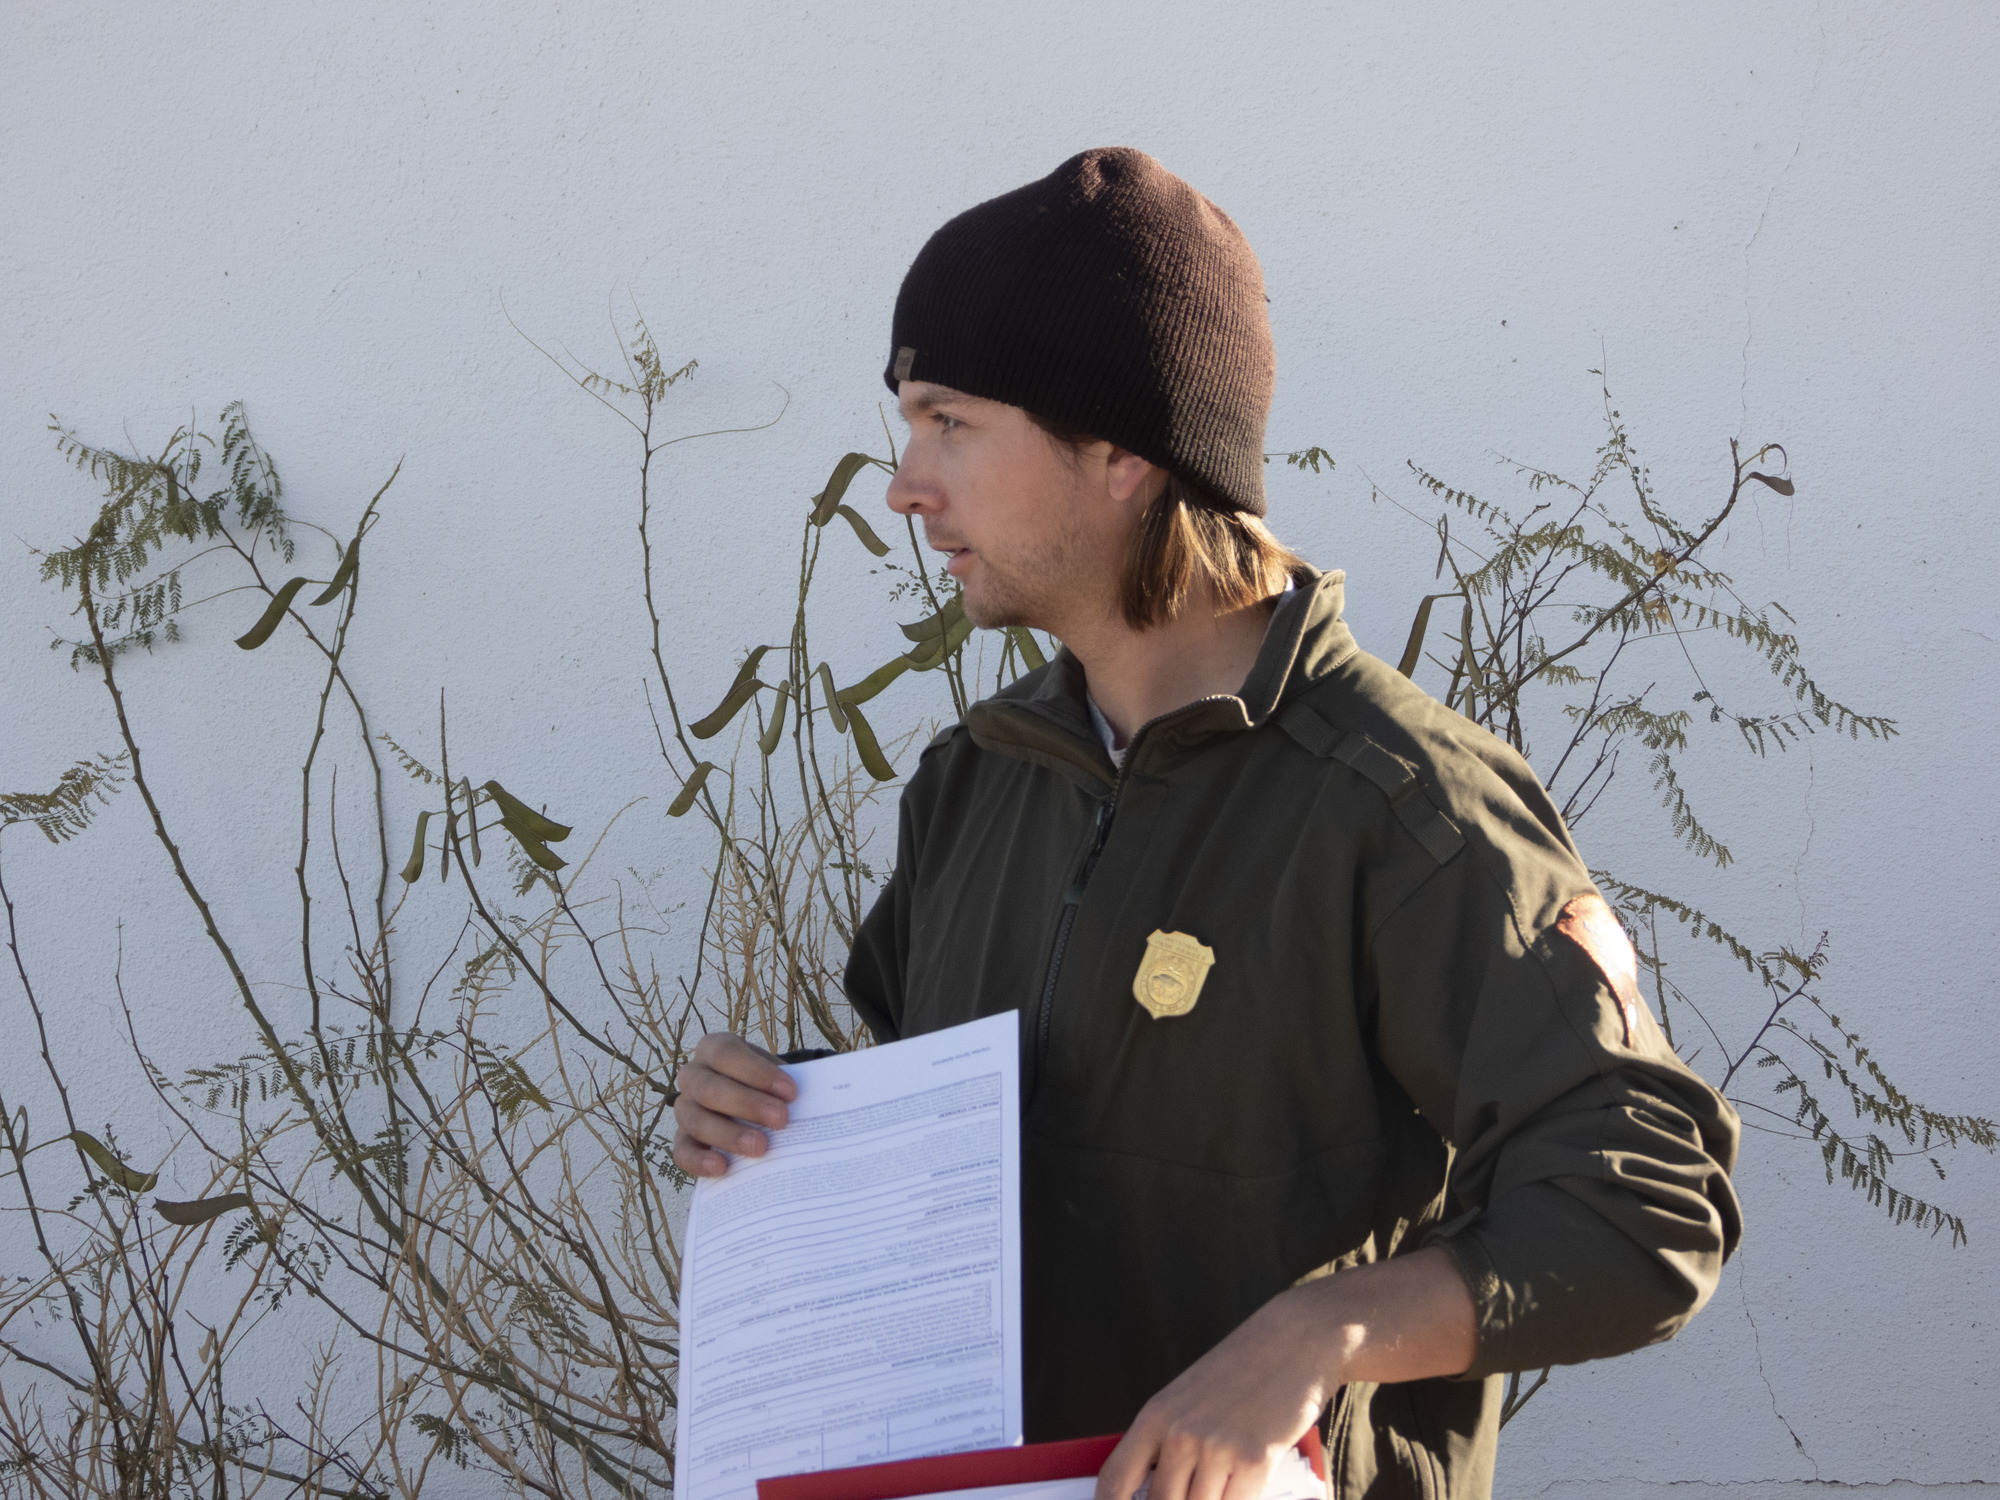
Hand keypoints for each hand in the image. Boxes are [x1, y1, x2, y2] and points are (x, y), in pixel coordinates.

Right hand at [671, 1033, 798, 1178]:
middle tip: (781, 1119)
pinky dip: (700, 1160)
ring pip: (695, 1120)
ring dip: (728, 1134)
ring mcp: (685, 1109)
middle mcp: (693, 1076)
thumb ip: (787, 1085)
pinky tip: (722, 1167)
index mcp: (713, 1049)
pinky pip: (682, 1151)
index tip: (790, 1091)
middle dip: (747, 1104)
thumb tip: (818, 1101)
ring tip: (760, 1147)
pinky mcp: (682, 1141)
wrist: (755, 1104)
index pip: (726, 1054)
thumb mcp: (775, 1076)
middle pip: (710, 1088)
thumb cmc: (766, 1086)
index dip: (756, 1072)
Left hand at [1094, 1291, 1331, 1499]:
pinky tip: (1245, 1484)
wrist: (1297, 1341)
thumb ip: (1167, 1441)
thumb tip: (1155, 1489)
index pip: (1115, 1480)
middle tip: (1193, 1489)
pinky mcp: (1255, 1462)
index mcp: (1156, 1415)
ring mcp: (1216, 1449)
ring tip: (1225, 1478)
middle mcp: (1180, 1434)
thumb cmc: (1245, 1368)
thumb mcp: (1189, 1396)